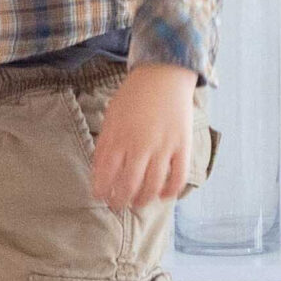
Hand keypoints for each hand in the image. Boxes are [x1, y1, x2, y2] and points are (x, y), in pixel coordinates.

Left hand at [92, 63, 196, 210]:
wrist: (164, 74)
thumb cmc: (134, 96)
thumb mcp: (112, 116)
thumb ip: (106, 143)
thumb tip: (98, 171)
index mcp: (119, 137)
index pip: (106, 173)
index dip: (102, 189)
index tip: (101, 197)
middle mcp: (140, 145)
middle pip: (129, 185)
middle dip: (121, 201)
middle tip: (118, 206)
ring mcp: (163, 147)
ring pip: (153, 185)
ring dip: (144, 200)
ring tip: (138, 203)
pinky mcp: (182, 146)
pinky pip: (178, 176)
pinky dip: (171, 191)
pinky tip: (163, 195)